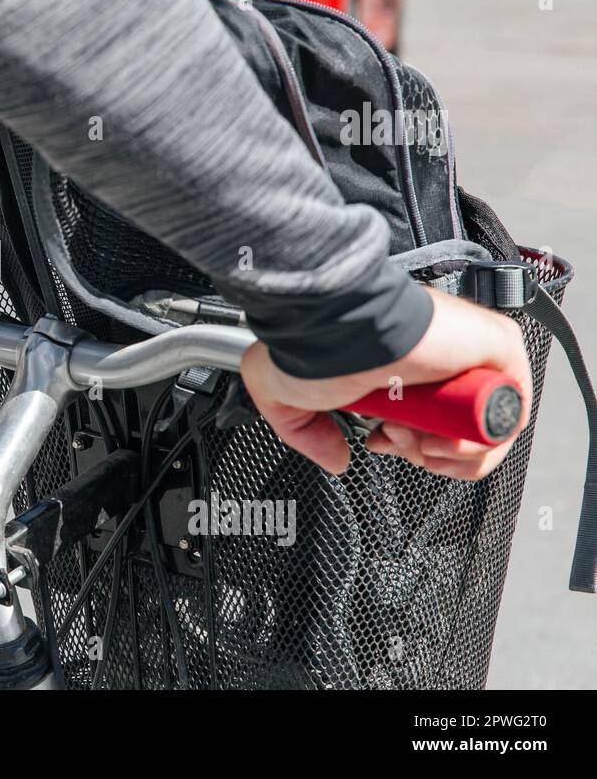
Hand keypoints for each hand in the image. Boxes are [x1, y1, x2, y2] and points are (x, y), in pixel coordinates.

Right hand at [240, 287, 530, 479]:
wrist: (338, 329)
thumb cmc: (311, 348)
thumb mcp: (283, 397)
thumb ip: (304, 432)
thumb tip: (335, 460)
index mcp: (401, 361)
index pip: (426, 415)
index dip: (406, 442)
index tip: (381, 440)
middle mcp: (438, 358)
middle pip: (455, 427)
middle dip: (424, 450)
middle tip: (396, 439)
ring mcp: (469, 355)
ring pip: (483, 428)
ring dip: (447, 453)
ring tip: (416, 439)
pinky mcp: (498, 351)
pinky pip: (507, 417)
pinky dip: (478, 443)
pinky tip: (442, 439)